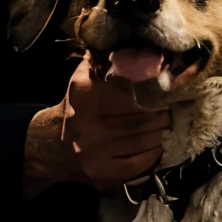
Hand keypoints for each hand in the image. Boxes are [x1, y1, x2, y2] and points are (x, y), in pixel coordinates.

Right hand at [23, 57, 170, 196]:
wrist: (49, 147)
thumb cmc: (74, 109)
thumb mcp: (81, 81)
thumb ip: (101, 63)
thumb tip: (129, 45)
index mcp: (82, 97)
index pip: (127, 93)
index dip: (151, 93)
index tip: (165, 90)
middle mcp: (85, 126)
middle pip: (138, 119)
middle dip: (160, 113)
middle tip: (172, 108)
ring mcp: (93, 154)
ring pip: (141, 141)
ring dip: (160, 132)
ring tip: (168, 124)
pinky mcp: (101, 175)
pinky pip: (137, 164)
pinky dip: (153, 153)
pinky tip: (158, 144)